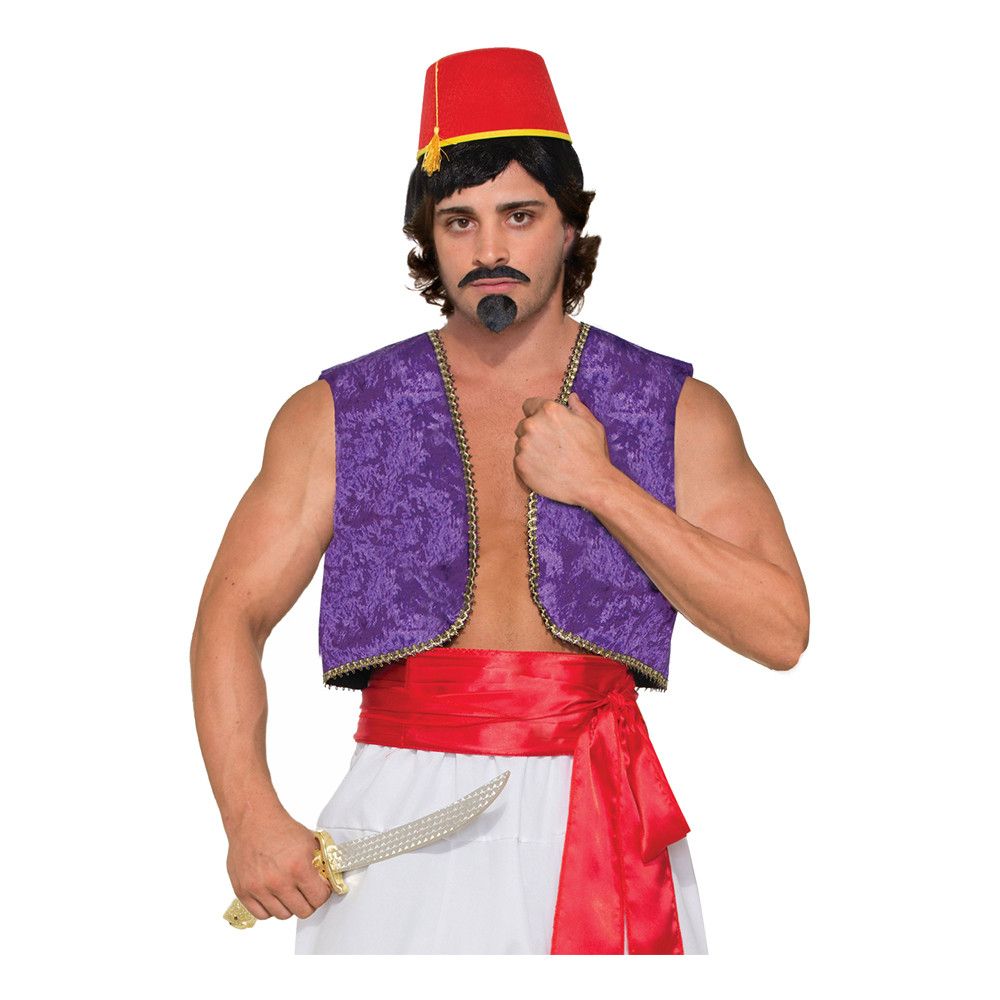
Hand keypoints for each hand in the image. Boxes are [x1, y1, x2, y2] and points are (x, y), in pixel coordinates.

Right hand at [226, 807, 332, 920]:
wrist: (253, 820)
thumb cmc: (281, 829)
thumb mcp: (309, 841)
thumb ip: (321, 863)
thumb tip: (329, 882)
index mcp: (298, 867)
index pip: (319, 898)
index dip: (323, 893)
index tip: (320, 888)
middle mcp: (278, 881)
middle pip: (303, 911)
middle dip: (308, 901)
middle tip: (306, 892)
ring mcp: (259, 888)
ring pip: (283, 915)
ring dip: (289, 905)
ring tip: (289, 890)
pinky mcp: (243, 891)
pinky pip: (262, 915)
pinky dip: (269, 908)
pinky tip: (273, 894)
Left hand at [513, 391, 612, 506]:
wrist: (591, 483)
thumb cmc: (593, 453)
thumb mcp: (592, 424)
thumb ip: (578, 408)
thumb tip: (571, 397)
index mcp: (548, 410)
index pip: (529, 405)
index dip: (537, 413)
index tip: (545, 424)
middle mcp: (532, 425)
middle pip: (523, 425)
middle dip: (534, 432)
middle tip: (551, 445)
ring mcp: (524, 446)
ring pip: (521, 443)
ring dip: (531, 449)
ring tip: (550, 459)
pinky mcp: (520, 465)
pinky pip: (519, 460)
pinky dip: (529, 464)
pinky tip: (545, 469)